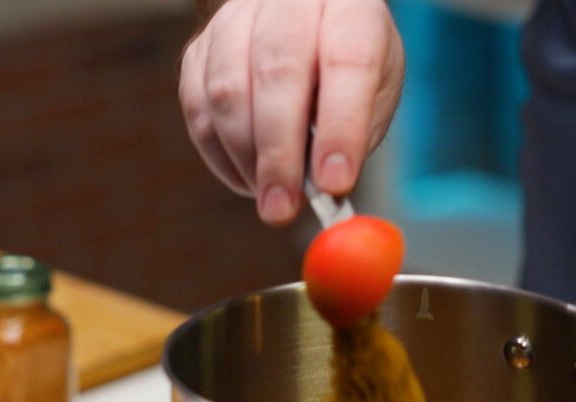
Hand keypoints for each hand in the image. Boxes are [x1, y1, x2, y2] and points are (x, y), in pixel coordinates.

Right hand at [179, 0, 404, 225]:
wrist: (310, 24)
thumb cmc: (348, 64)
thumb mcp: (377, 89)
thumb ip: (355, 131)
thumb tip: (323, 186)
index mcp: (350, 5)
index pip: (347, 63)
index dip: (339, 128)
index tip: (334, 183)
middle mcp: (288, 2)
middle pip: (278, 73)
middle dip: (280, 153)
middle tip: (283, 208)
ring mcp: (236, 19)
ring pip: (227, 89)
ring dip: (247, 157)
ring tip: (271, 196)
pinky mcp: (200, 47)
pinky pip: (198, 105)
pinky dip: (219, 154)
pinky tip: (247, 177)